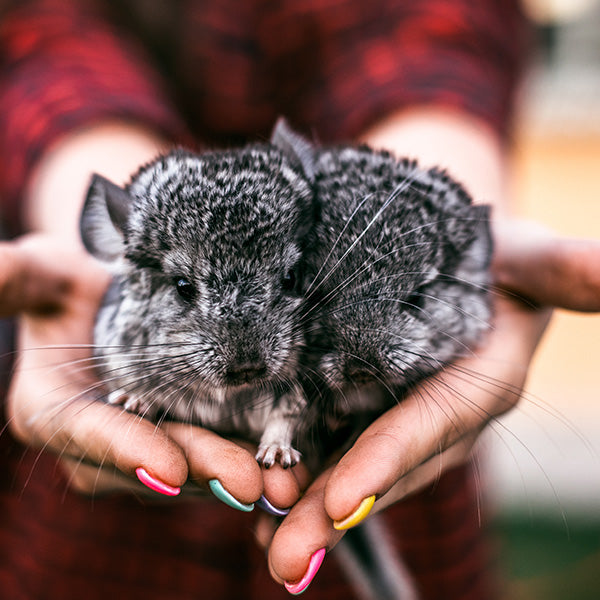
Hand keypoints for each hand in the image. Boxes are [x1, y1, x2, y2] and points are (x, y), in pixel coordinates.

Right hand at [5, 235, 302, 510]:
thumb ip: (15, 280)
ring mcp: (148, 444)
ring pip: (194, 466)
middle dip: (203, 470)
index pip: (91, 435)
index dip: (127, 452)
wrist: (110, 301)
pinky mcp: (187, 436)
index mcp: (55, 412)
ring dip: (239, 474)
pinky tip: (290, 466)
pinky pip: (219, 453)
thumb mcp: (39, 277)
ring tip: (283, 482)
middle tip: (251, 481)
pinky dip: (253, 459)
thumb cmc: (69, 288)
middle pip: (155, 459)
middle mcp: (103, 443)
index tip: (168, 468)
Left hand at [261, 219, 599, 588]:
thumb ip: (567, 270)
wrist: (467, 262)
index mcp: (481, 386)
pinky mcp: (367, 404)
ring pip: (352, 466)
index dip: (389, 461)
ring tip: (262, 545)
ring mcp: (400, 416)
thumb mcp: (533, 257)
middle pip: (383, 465)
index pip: (431, 427)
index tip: (342, 500)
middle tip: (285, 559)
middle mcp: (438, 416)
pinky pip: (334, 446)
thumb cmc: (499, 255)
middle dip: (333, 511)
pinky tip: (264, 509)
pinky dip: (302, 478)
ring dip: (307, 508)